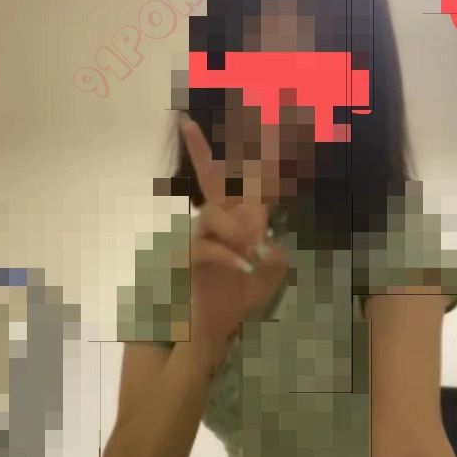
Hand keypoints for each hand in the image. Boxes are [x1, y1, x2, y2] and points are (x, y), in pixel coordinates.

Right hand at [179, 113, 287, 351]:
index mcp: (234, 222)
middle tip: (192, 122)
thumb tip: (267, 238)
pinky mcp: (182, 259)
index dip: (256, 157)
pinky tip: (246, 269)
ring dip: (237, 231)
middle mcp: (212, 223)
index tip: (265, 126)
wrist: (206, 333)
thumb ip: (274, 257)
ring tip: (252, 256)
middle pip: (213, 178)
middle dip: (200, 149)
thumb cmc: (232, 302)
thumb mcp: (267, 279)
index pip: (245, 183)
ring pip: (213, 215)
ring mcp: (194, 238)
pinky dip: (229, 258)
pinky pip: (206, 247)